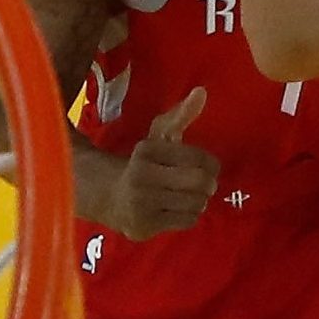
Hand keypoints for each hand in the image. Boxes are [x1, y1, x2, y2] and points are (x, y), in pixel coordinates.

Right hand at [108, 88, 218, 238]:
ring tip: (188, 196)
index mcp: (147, 150)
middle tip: (204, 184)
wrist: (107, 195)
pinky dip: (189, 215)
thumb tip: (202, 92)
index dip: (211, 164)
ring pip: (196, 203)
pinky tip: (177, 209)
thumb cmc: (142, 164)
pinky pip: (187, 221)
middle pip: (200, 182)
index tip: (208, 167)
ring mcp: (142, 203)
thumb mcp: (158, 138)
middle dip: (208, 184)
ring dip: (199, 200)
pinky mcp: (144, 226)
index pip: (199, 158)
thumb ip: (181, 115)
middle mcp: (142, 176)